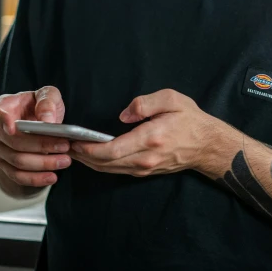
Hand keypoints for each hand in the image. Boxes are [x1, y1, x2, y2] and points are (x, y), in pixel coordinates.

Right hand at [0, 85, 71, 187]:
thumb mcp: (47, 94)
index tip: (12, 127)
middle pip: (14, 142)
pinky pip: (18, 176)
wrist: (37, 120)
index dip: (1, 121)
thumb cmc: (38, 105)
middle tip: (64, 145)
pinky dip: (35, 179)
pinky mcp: (6, 165)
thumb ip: (47, 101)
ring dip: (43, 163)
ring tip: (65, 160)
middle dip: (41, 145)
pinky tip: (52, 177)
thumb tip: (47, 120)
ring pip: (18, 161)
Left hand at [69, 89, 219, 176]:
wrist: (207, 145)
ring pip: (109, 169)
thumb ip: (146, 103)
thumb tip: (124, 114)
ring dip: (89, 161)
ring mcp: (145, 167)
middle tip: (64, 144)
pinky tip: (91, 155)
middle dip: (82, 155)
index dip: (90, 148)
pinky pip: (117, 170)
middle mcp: (145, 158)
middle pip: (106, 163)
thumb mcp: (172, 99)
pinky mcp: (145, 171)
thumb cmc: (190, 119)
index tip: (74, 140)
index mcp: (150, 139)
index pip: (113, 150)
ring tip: (72, 149)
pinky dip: (101, 164)